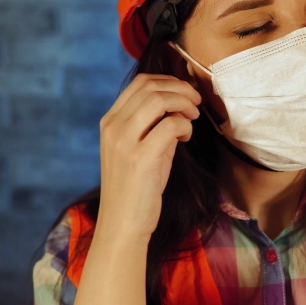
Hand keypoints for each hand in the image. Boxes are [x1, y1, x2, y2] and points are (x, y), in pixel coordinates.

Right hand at [96, 73, 201, 240]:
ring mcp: (124, 142)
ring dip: (183, 102)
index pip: (140, 83)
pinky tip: (186, 137)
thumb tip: (179, 106)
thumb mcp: (139, 148)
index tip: (185, 93)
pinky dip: (185, 125)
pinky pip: (170, 125)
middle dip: (181, 88)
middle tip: (196, 102)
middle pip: (151, 86)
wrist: (123, 224)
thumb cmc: (136, 188)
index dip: (169, 82)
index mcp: (110, 121)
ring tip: (193, 116)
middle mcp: (113, 127)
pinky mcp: (140, 158)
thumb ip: (153, 124)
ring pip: (159, 100)